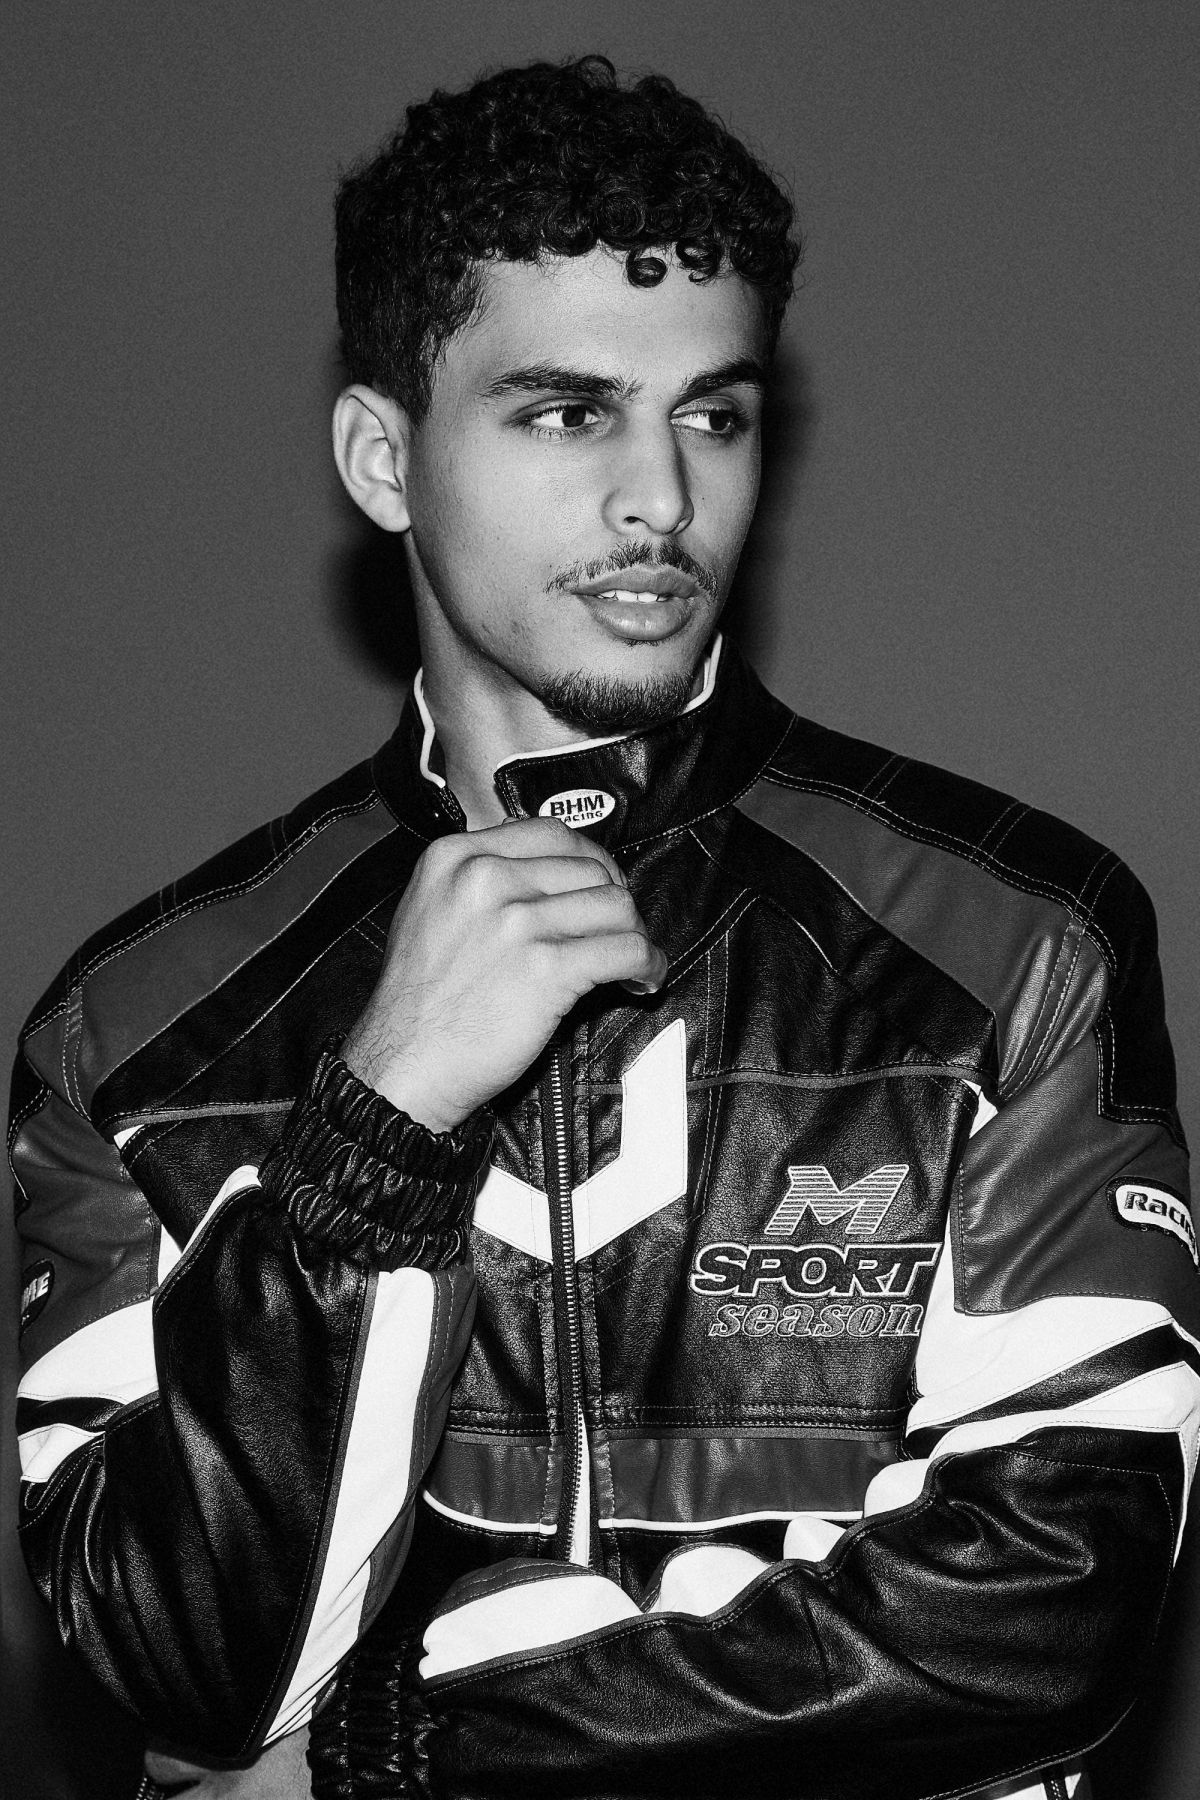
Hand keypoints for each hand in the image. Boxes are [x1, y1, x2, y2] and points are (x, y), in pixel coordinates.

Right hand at [341, 818, 665, 1130]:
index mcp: (456, 857)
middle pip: (590, 869)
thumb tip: (551, 875)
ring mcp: (516, 921)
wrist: (404, 1065)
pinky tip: (642, 977)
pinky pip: (626, 949)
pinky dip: (646, 964)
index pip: (552, 833)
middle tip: (617, 931)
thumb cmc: (419, 1001)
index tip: (600, 886)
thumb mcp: (431, 910)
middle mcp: (485, 878)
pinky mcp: (546, 968)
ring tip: (630, 960)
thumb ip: (480, 881)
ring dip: (633, 934)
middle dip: (614, 901)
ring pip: (615, 905)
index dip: (589, 861)